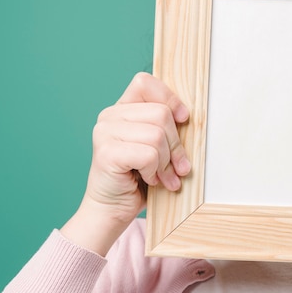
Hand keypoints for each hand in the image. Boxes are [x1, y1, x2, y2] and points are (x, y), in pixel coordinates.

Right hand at [61, 72, 190, 254]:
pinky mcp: (106, 153)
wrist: (112, 210)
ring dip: (166, 162)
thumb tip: (188, 116)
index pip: (145, 82)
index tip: (183, 119)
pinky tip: (149, 180)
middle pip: (161, 113)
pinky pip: (148, 154)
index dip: (169, 98)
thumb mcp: (155, 144)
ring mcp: (104, 133)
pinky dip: (155, 171)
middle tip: (176, 166)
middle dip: (175, 144)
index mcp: (121, 108)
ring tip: (162, 176)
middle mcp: (109, 116)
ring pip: (157, 135)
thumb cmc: (138, 177)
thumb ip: (164, 125)